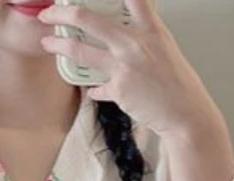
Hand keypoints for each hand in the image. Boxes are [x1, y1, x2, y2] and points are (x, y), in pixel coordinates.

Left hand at [38, 0, 223, 138]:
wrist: (186, 114)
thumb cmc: (178, 84)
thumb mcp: (164, 50)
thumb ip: (142, 39)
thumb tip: (122, 39)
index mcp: (150, 28)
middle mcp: (134, 43)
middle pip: (88, 19)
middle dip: (63, 14)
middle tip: (50, 13)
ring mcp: (123, 66)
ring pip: (80, 50)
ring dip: (59, 45)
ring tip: (48, 43)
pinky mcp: (118, 89)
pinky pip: (95, 87)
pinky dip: (93, 88)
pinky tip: (92, 89)